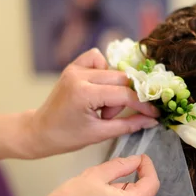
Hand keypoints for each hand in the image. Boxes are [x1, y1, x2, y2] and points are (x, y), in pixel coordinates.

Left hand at [24, 48, 158, 157]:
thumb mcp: (100, 134)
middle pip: (122, 79)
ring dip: (115, 88)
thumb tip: (153, 119)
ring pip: (113, 70)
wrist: (40, 131)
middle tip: (112, 116)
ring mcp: (75, 68)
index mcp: (84, 93)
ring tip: (101, 106)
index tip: (155, 113)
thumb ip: (129, 124)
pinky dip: (104, 71)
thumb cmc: (67, 137)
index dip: (143, 104)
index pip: (124, 94)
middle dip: (126, 98)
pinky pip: (97, 58)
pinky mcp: (73, 66)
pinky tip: (99, 88)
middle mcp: (79, 75)